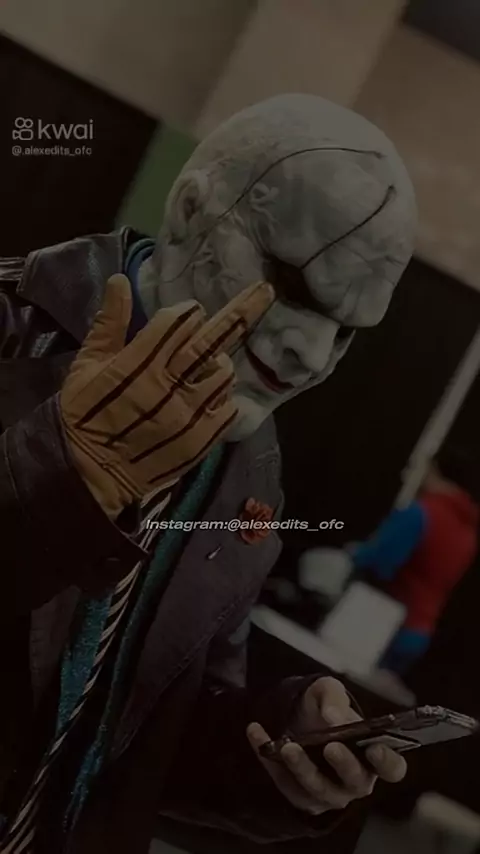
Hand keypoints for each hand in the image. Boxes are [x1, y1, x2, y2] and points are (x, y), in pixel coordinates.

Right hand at [61, 275, 273, 517]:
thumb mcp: (86, 365)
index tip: (189, 311)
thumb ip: (108, 324)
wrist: (92, 474)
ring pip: (223, 372)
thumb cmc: (85, 414)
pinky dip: (224, 397)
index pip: (178, 322)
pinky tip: (208, 397)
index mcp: (137, 364)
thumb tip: (121, 280)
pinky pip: (229, 407)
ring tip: (206, 365)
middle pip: (211, 341)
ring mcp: (188, 414)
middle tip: (265, 290)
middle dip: (241, 312)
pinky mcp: (201, 440)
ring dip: (219, 361)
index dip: (188, 312)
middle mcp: (167, 386)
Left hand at [247, 677, 406, 816]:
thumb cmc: (326, 709)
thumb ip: (334, 700)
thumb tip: (335, 718)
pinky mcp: (301, 797)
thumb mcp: (329, 693)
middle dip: (343, 765)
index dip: (387, 761)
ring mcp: (329, 793)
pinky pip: (285, 784)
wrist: (298, 719)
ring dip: (302, 768)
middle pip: (355, 781)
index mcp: (374, 756)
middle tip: (331, 746)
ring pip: (318, 789)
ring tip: (288, 746)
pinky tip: (256, 732)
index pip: (393, 768)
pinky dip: (269, 760)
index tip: (375, 748)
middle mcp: (356, 780)